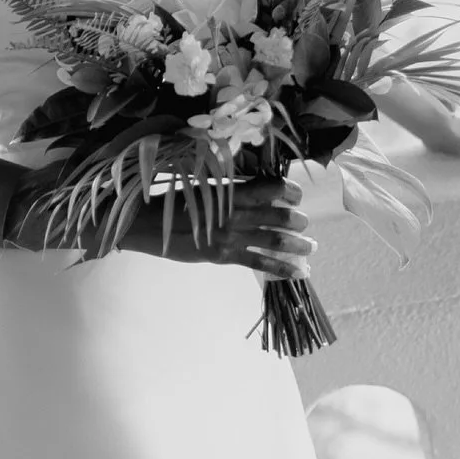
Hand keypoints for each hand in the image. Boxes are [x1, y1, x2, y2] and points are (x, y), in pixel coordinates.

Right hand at [126, 173, 315, 278]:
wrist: (147, 225)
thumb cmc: (173, 200)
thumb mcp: (202, 186)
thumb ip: (230, 189)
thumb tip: (259, 188)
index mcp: (229, 193)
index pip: (270, 189)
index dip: (289, 191)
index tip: (296, 193)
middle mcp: (233, 215)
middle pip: (277, 217)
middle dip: (296, 221)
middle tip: (305, 223)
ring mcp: (229, 238)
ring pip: (273, 241)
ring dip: (297, 245)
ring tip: (311, 248)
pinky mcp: (223, 257)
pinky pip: (259, 263)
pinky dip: (282, 268)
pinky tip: (298, 272)